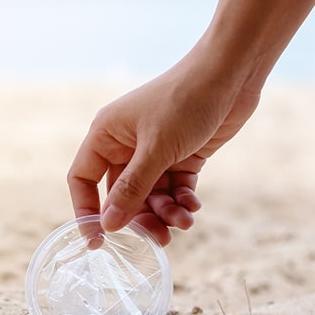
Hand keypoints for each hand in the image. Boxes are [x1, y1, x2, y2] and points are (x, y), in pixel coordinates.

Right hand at [67, 56, 260, 245]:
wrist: (231, 73)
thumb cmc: (185, 101)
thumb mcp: (156, 148)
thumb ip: (132, 188)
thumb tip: (108, 225)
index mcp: (106, 135)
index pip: (83, 180)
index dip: (86, 210)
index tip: (98, 241)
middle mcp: (125, 144)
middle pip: (121, 194)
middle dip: (139, 217)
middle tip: (157, 239)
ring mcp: (154, 150)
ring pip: (150, 195)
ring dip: (165, 212)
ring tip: (184, 222)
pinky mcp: (181, 154)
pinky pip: (173, 188)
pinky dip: (182, 200)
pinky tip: (192, 206)